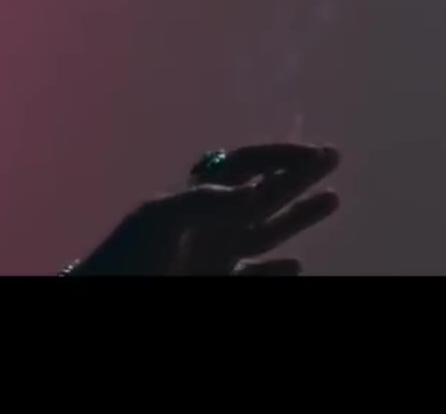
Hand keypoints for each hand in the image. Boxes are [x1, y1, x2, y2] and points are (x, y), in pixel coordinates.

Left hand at [67, 142, 340, 275]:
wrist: (113, 293)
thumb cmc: (128, 256)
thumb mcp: (159, 218)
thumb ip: (206, 200)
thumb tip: (255, 188)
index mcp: (195, 197)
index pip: (243, 165)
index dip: (275, 155)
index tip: (310, 153)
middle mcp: (211, 222)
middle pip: (263, 191)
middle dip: (298, 173)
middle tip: (332, 154)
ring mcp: (216, 254)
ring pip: (267, 230)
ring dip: (300, 215)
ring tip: (333, 197)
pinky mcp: (218, 283)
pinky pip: (254, 274)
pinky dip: (277, 270)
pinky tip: (295, 264)